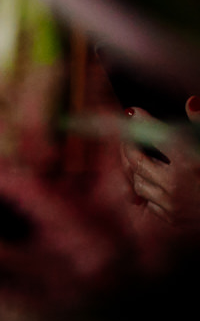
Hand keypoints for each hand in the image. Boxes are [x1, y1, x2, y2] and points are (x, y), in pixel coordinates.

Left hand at [123, 102, 199, 237]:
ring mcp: (172, 204)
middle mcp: (176, 184)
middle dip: (129, 145)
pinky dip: (149, 188)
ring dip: (138, 168)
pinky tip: (156, 179)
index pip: (159, 137)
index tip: (132, 113)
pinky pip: (149, 201)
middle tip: (128, 133)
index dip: (144, 123)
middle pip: (138, 161)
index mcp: (191, 163)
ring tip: (140, 155)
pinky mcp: (172, 218)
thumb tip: (192, 103)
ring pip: (139, 182)